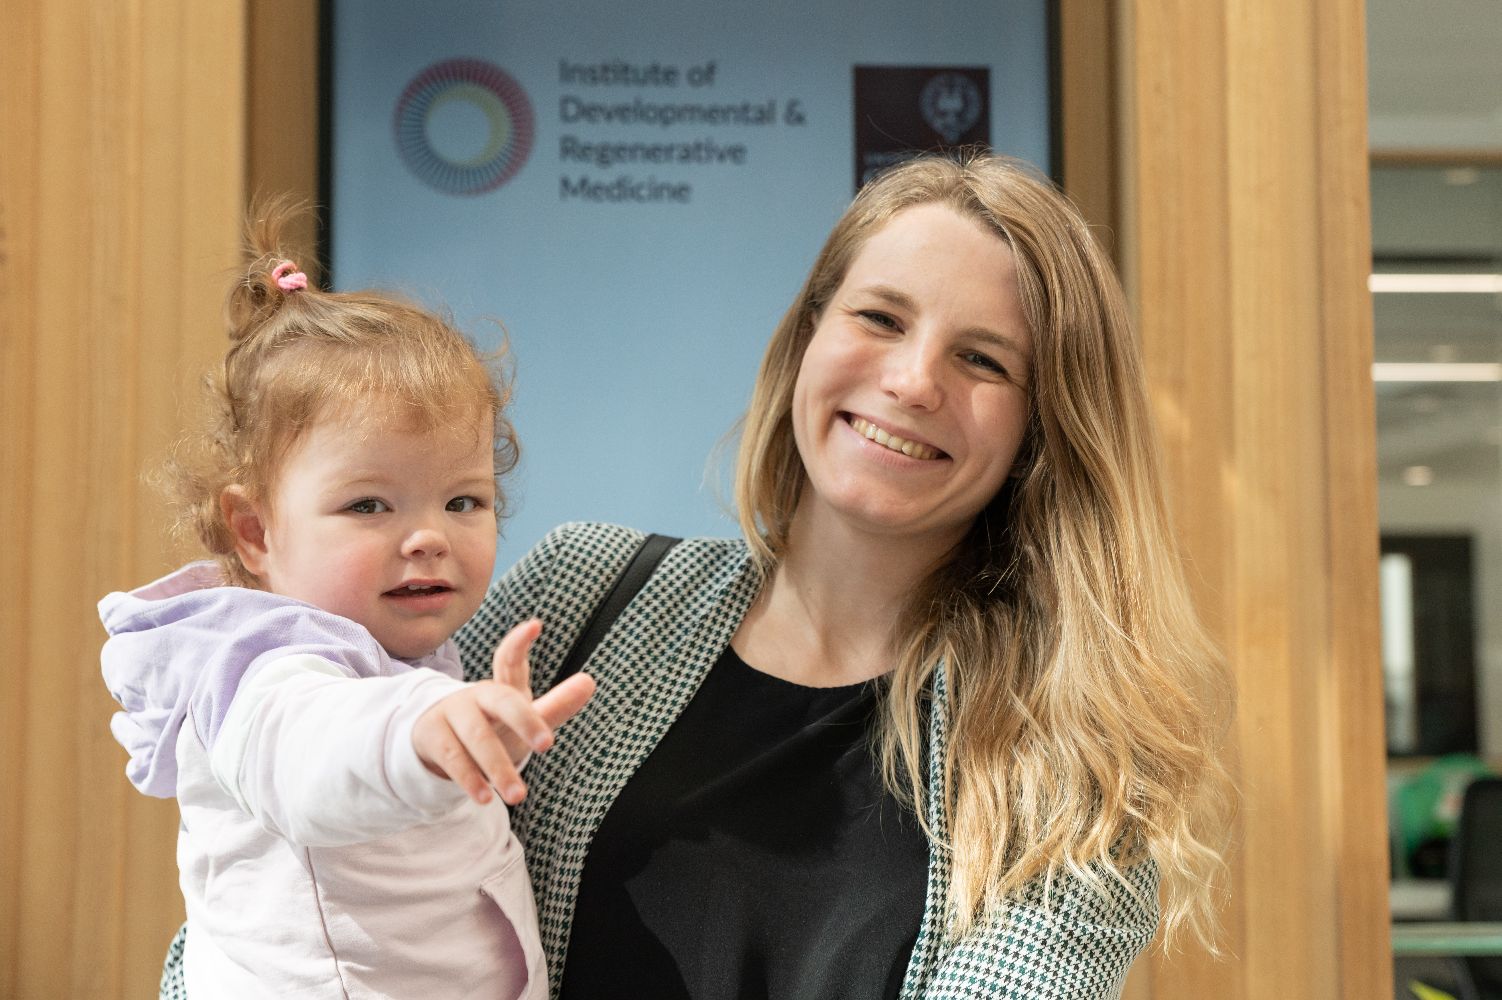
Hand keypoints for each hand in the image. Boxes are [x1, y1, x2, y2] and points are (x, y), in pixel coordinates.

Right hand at [412, 619, 595, 805]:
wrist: (439, 745)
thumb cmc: (493, 727)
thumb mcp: (525, 720)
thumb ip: (557, 705)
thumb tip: (590, 681)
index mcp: (502, 687)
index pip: (510, 660)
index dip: (519, 643)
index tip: (535, 625)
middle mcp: (477, 695)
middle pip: (501, 701)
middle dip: (525, 720)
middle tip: (547, 743)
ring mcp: (452, 712)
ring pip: (477, 737)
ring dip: (498, 768)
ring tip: (519, 796)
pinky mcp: (432, 735)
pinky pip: (453, 758)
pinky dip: (470, 779)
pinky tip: (486, 798)